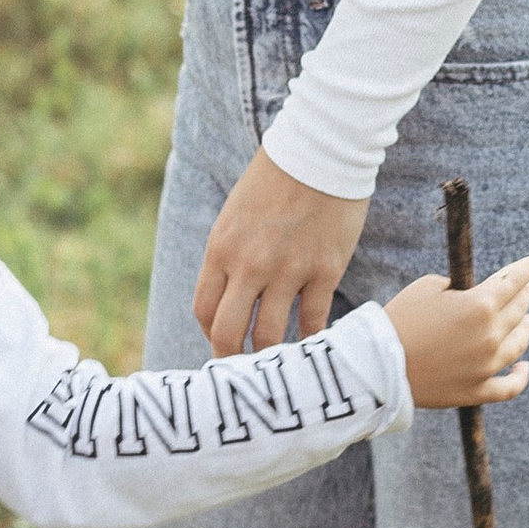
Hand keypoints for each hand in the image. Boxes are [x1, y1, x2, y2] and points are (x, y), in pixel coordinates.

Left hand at [194, 148, 371, 355]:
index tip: (224, 344)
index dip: (211, 336)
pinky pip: (313, 322)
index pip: (204, 311)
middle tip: (243, 377)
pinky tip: (313, 347)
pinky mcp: (324, 270)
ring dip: (271, 359)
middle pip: (228, 334)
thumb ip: (230, 255)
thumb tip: (230, 297)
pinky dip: (311, 340)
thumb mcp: (236, 215)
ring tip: (277, 369)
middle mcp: (249, 265)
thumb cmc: (276, 179)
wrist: (321, 150)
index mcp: (220, 248)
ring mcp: (288, 271)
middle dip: (232, 361)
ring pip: (271, 338)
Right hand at [386, 256, 528, 411]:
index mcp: (480, 305)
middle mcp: (491, 335)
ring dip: (526, 328)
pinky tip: (525, 367)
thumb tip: (472, 297)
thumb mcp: (428, 287)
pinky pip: (510, 387)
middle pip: (518, 310)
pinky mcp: (477, 391)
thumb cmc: (400, 318)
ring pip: (519, 344)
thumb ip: (458, 288)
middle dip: (526, 294)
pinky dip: (521, 376)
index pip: (513, 281)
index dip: (528, 269)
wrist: (379, 365)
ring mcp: (487, 366)